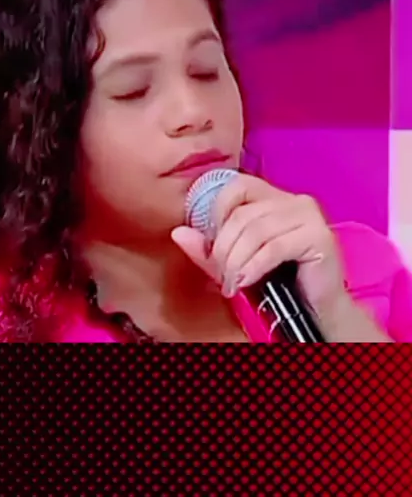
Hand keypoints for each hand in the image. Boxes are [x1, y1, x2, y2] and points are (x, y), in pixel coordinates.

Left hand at [171, 172, 349, 326]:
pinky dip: (253, 267)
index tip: (211, 245)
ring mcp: (309, 216)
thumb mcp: (235, 264)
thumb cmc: (279, 284)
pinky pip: (273, 248)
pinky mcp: (319, 237)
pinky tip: (247, 282)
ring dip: (236, 262)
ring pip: (255, 231)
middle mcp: (294, 200)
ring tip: (233, 284)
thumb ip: (208, 249)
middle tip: (221, 276)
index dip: (217, 212)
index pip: (237, 185)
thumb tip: (178, 232)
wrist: (318, 311)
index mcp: (275, 198)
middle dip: (223, 248)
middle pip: (243, 214)